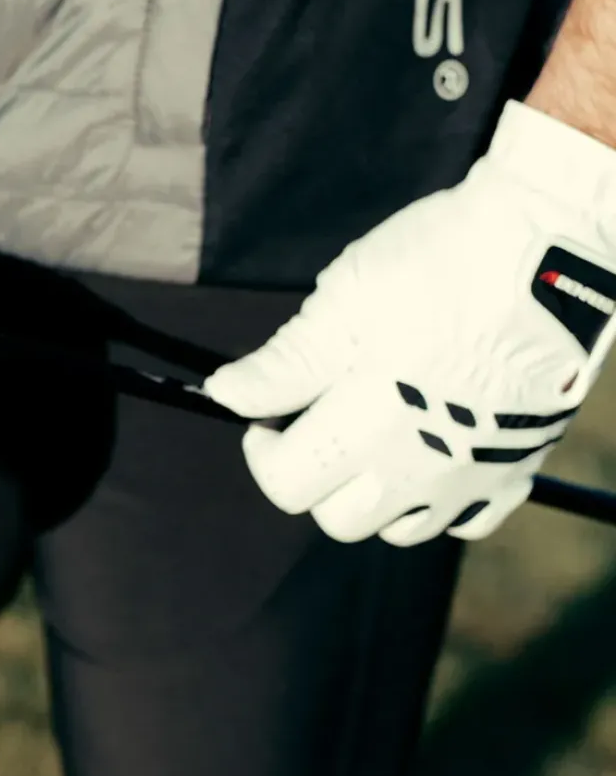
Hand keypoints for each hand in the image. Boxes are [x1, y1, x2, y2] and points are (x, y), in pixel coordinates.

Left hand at [204, 101, 615, 545]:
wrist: (550, 247)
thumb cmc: (436, 264)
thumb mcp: (342, 304)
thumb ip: (281, 365)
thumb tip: (226, 395)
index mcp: (368, 429)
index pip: (288, 484)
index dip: (263, 452)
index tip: (264, 418)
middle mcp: (421, 469)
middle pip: (341, 518)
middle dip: (315, 479)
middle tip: (317, 425)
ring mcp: (476, 475)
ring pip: (402, 528)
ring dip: (371, 495)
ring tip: (372, 437)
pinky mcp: (520, 467)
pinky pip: (468, 521)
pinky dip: (438, 501)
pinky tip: (429, 451)